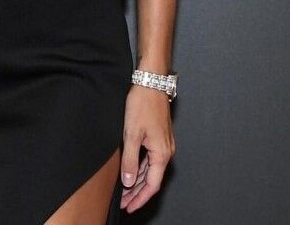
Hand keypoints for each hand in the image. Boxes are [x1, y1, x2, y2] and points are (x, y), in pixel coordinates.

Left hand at [120, 85, 174, 212]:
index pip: (151, 185)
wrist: (150, 82)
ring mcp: (164, 144)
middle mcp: (166, 152)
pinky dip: (140, 167)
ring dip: (137, 180)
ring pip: (150, 169)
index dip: (139, 198)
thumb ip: (129, 160)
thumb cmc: (142, 104)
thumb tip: (128, 182)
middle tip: (123, 202)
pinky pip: (150, 159)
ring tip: (124, 190)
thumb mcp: (131, 134)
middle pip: (151, 180)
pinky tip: (131, 170)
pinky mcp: (159, 136)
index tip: (128, 207)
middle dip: (137, 192)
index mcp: (162, 154)